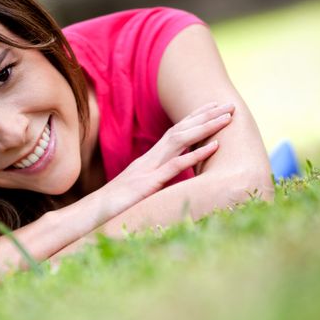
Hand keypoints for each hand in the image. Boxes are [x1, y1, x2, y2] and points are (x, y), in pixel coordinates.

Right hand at [106, 102, 234, 209]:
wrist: (89, 215)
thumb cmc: (114, 207)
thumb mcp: (138, 192)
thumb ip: (153, 183)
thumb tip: (168, 184)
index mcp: (148, 161)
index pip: (174, 133)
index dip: (194, 119)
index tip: (213, 108)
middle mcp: (149, 159)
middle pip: (180, 130)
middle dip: (205, 116)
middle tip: (229, 105)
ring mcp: (149, 169)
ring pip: (181, 141)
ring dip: (206, 128)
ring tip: (227, 118)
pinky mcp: (148, 184)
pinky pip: (175, 166)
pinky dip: (196, 154)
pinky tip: (215, 146)